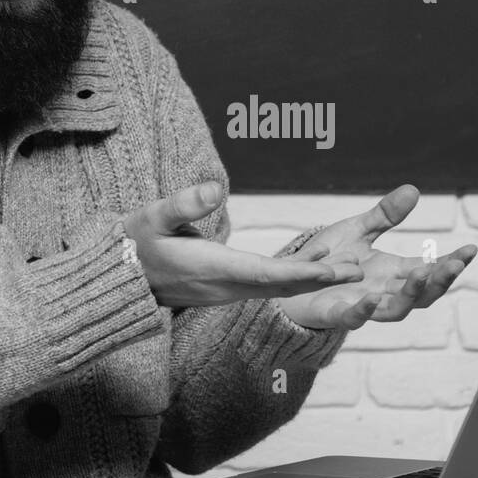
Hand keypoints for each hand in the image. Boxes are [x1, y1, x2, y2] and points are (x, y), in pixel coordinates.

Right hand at [123, 181, 363, 308]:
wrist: (118, 280)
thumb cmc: (132, 245)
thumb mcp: (150, 218)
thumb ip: (182, 204)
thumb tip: (216, 187)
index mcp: (212, 269)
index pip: (265, 274)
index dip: (301, 272)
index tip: (331, 269)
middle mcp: (225, 286)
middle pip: (282, 286)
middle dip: (320, 279)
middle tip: (359, 269)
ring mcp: (226, 291)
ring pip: (278, 288)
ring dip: (313, 279)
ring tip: (349, 267)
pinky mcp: (225, 288)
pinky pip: (268, 287)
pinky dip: (295, 279)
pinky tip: (316, 266)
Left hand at [276, 184, 476, 330]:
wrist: (291, 285)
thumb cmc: (327, 262)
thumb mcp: (358, 232)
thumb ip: (385, 215)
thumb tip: (414, 188)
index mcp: (392, 273)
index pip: (430, 269)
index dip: (451, 262)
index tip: (471, 249)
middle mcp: (383, 293)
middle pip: (422, 294)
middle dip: (441, 280)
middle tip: (456, 264)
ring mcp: (362, 307)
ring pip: (395, 310)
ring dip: (411, 295)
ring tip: (424, 274)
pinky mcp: (336, 315)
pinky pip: (353, 318)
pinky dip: (363, 311)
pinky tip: (370, 298)